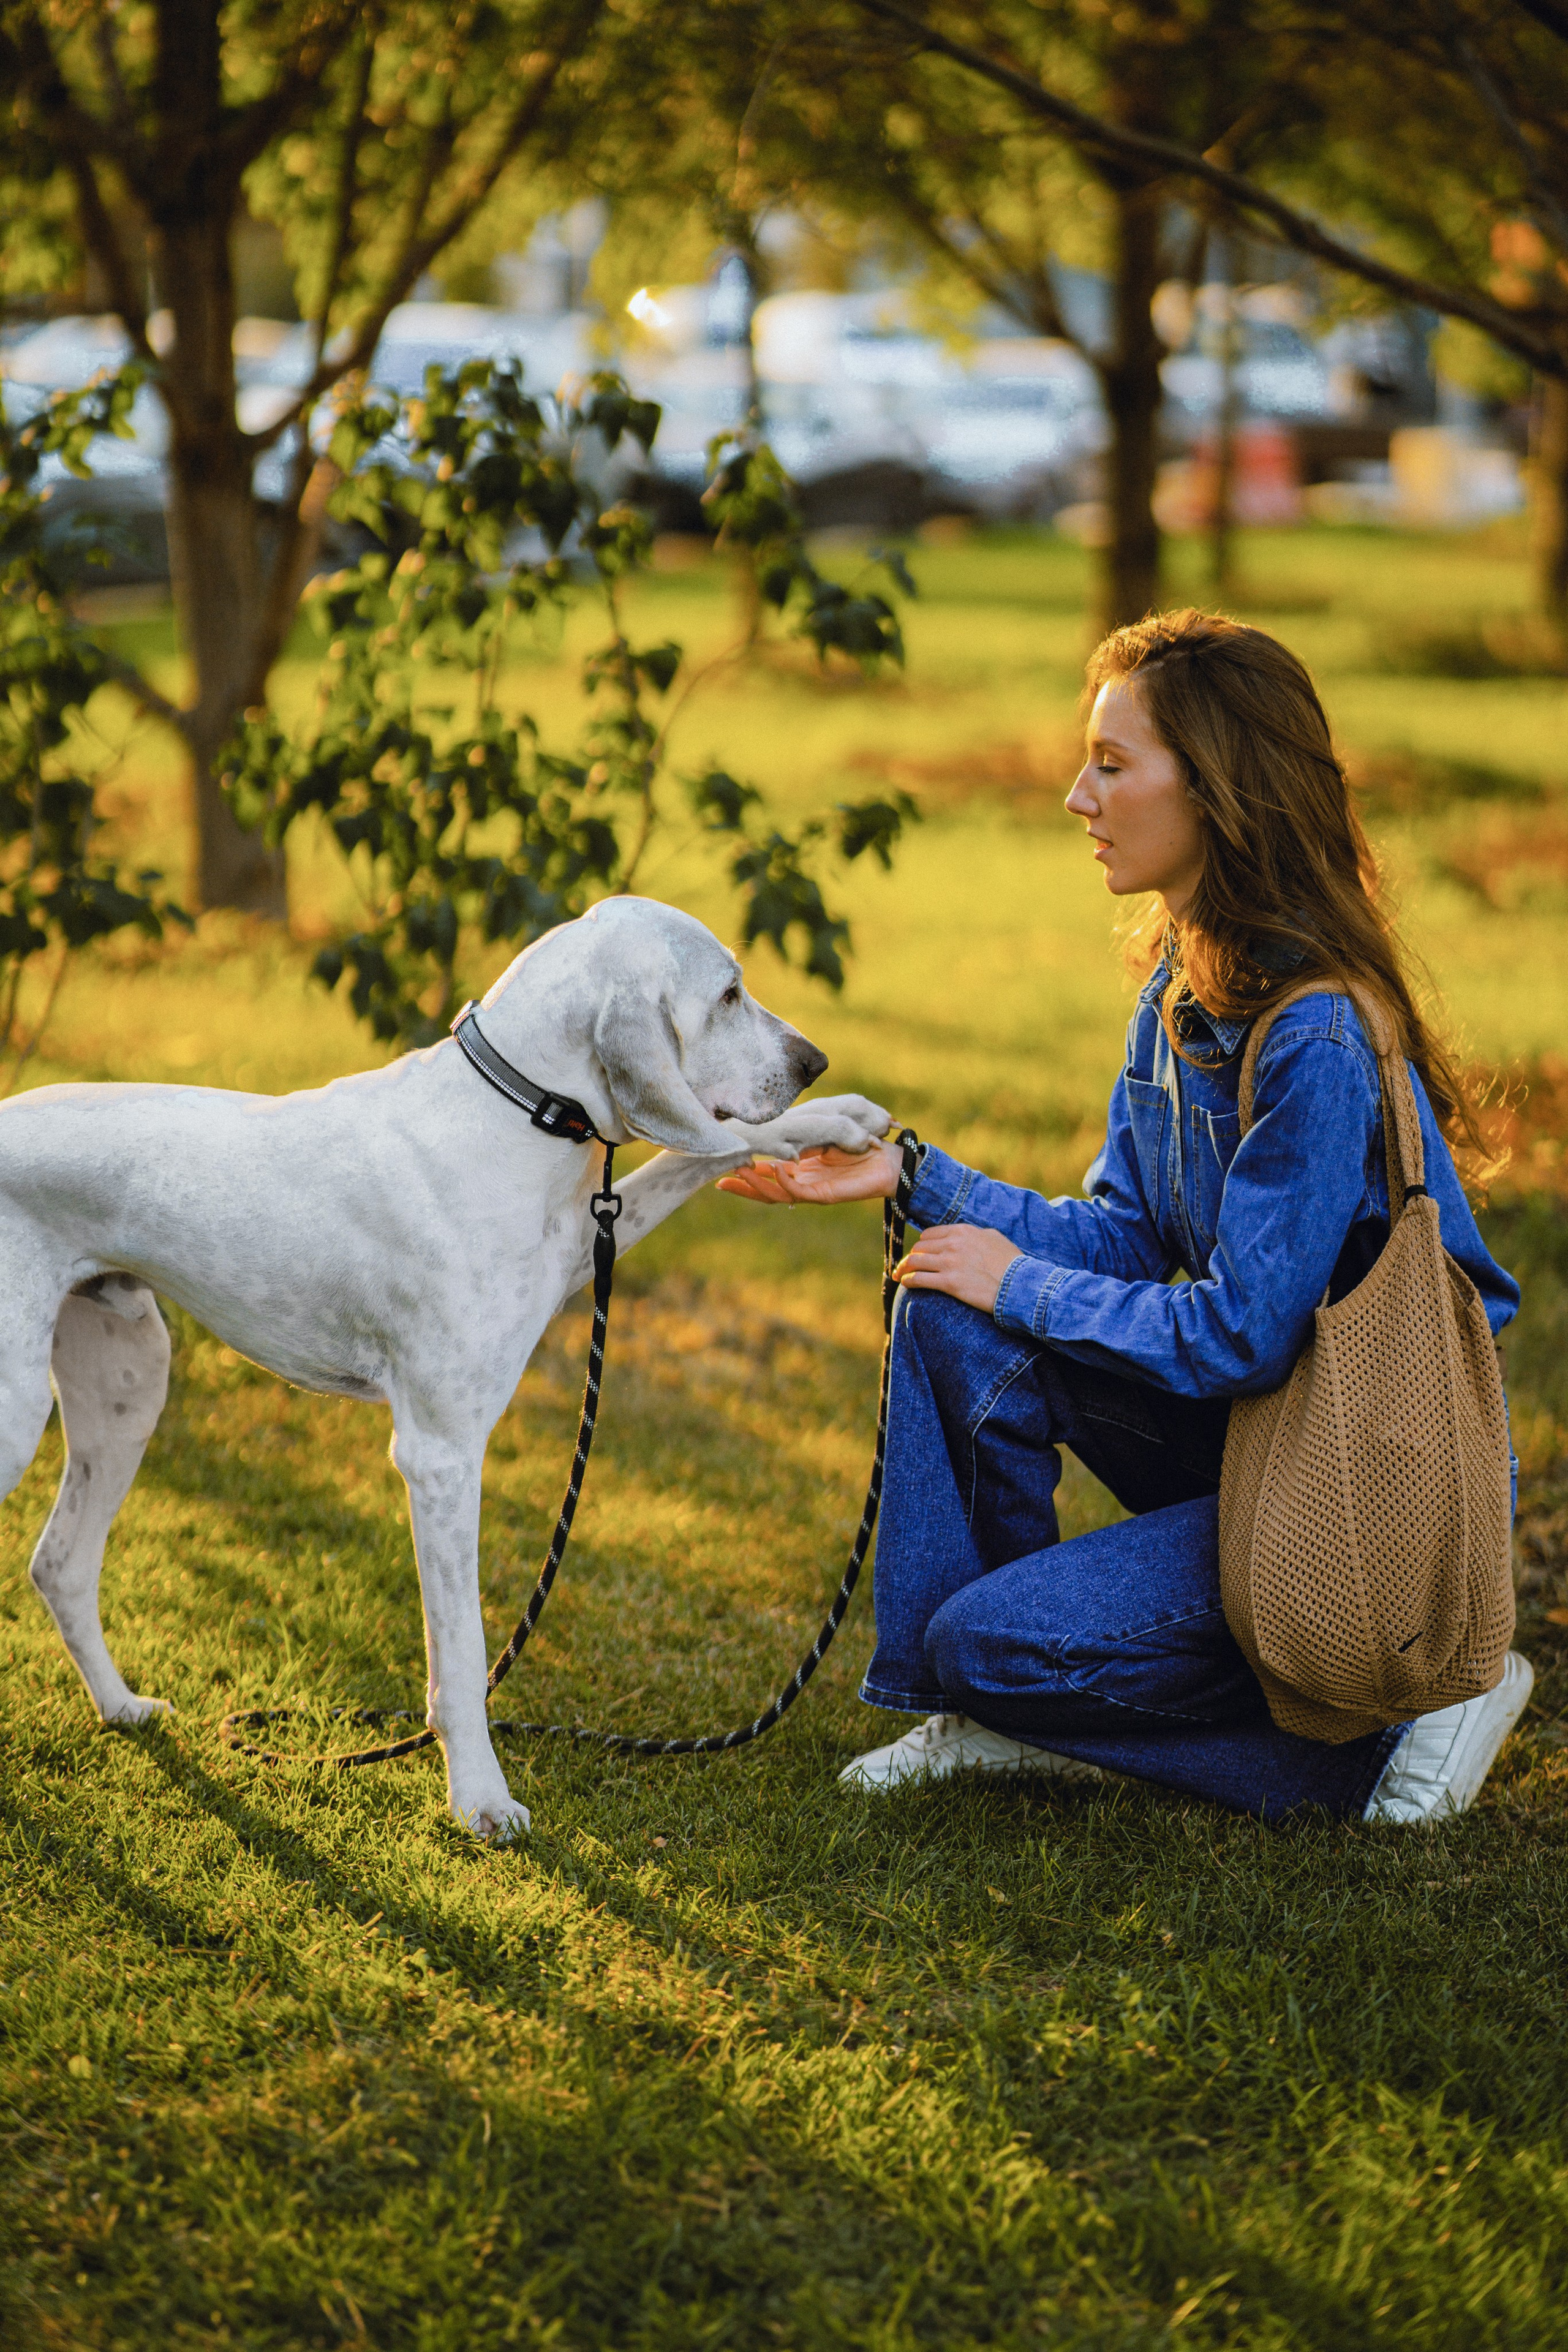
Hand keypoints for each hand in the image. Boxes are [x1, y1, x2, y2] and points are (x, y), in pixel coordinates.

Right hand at [717, 1139, 903, 1204]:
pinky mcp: (824, 1194)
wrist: (888, 1161)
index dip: (746, 1174)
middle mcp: (802, 1183)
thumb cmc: (860, 1147)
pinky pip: (798, 1191)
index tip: (723, 1167)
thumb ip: (803, 1138)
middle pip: (766, 1191)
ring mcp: (811, 1191)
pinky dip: (785, 1181)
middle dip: (743, 1187)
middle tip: (719, 1182)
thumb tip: (779, 1130)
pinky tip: (775, 1168)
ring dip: (758, 1184)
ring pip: (777, 1195)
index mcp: (799, 1171)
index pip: (766, 1176)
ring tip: (741, 1171)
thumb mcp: (823, 1136)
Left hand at [893, 1223, 1020, 1315]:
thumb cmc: (1012, 1263)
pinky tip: (906, 1284)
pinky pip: (919, 1279)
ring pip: (915, 1262)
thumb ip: (977, 1234)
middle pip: (920, 1248)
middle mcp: (953, 1243)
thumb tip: (969, 1234)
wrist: (1020, 1284)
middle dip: (911, 1258)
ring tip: (900, 1275)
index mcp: (963, 1231)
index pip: (930, 1235)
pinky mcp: (949, 1283)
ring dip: (904, 1269)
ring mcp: (950, 1263)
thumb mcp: (995, 1239)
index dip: (922, 1246)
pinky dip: (909, 1280)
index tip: (920, 1254)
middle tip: (905, 1267)